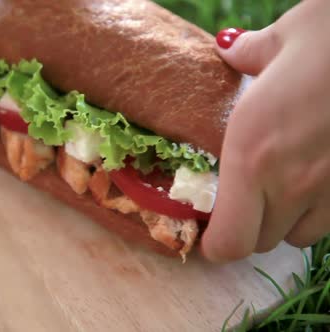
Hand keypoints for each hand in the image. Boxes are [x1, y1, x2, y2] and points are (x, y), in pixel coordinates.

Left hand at [201, 0, 329, 261]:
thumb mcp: (278, 42)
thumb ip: (247, 55)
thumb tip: (233, 48)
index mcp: (252, 155)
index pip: (229, 241)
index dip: (214, 246)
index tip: (206, 232)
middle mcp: (290, 183)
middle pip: (259, 242)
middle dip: (242, 228)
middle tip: (236, 202)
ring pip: (298, 236)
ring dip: (281, 222)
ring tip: (276, 189)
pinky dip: (316, 212)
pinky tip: (312, 180)